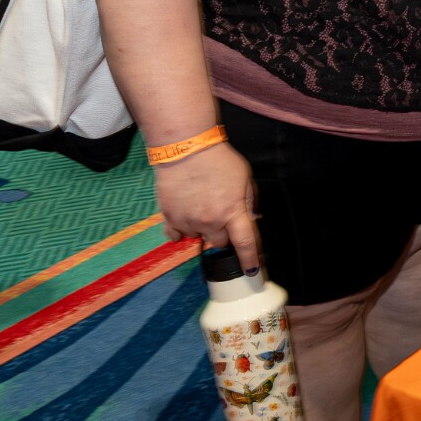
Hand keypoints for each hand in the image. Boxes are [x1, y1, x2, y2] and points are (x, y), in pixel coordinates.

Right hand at [154, 143, 261, 271]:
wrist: (186, 149)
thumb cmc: (219, 161)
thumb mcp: (245, 179)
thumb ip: (247, 202)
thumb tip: (251, 220)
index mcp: (232, 212)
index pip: (245, 243)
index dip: (250, 259)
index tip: (252, 271)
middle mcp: (209, 222)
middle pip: (219, 243)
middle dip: (223, 233)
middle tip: (221, 213)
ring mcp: (187, 222)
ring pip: (198, 238)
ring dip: (202, 228)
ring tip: (201, 205)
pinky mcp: (168, 218)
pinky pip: (176, 235)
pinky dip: (182, 228)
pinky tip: (185, 212)